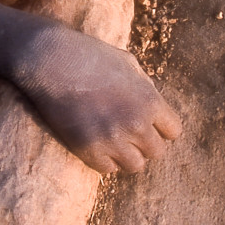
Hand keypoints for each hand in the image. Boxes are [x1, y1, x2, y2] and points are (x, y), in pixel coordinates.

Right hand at [9, 19, 181, 175]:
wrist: (51, 60)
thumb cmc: (89, 55)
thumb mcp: (127, 63)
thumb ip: (145, 87)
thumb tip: (152, 105)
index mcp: (150, 101)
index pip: (173, 131)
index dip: (161, 128)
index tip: (147, 124)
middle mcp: (136, 124)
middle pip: (157, 152)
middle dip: (144, 142)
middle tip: (128, 133)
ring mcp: (112, 139)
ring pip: (135, 166)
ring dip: (126, 155)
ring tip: (113, 142)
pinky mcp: (88, 149)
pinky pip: (107, 170)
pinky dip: (104, 160)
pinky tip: (96, 145)